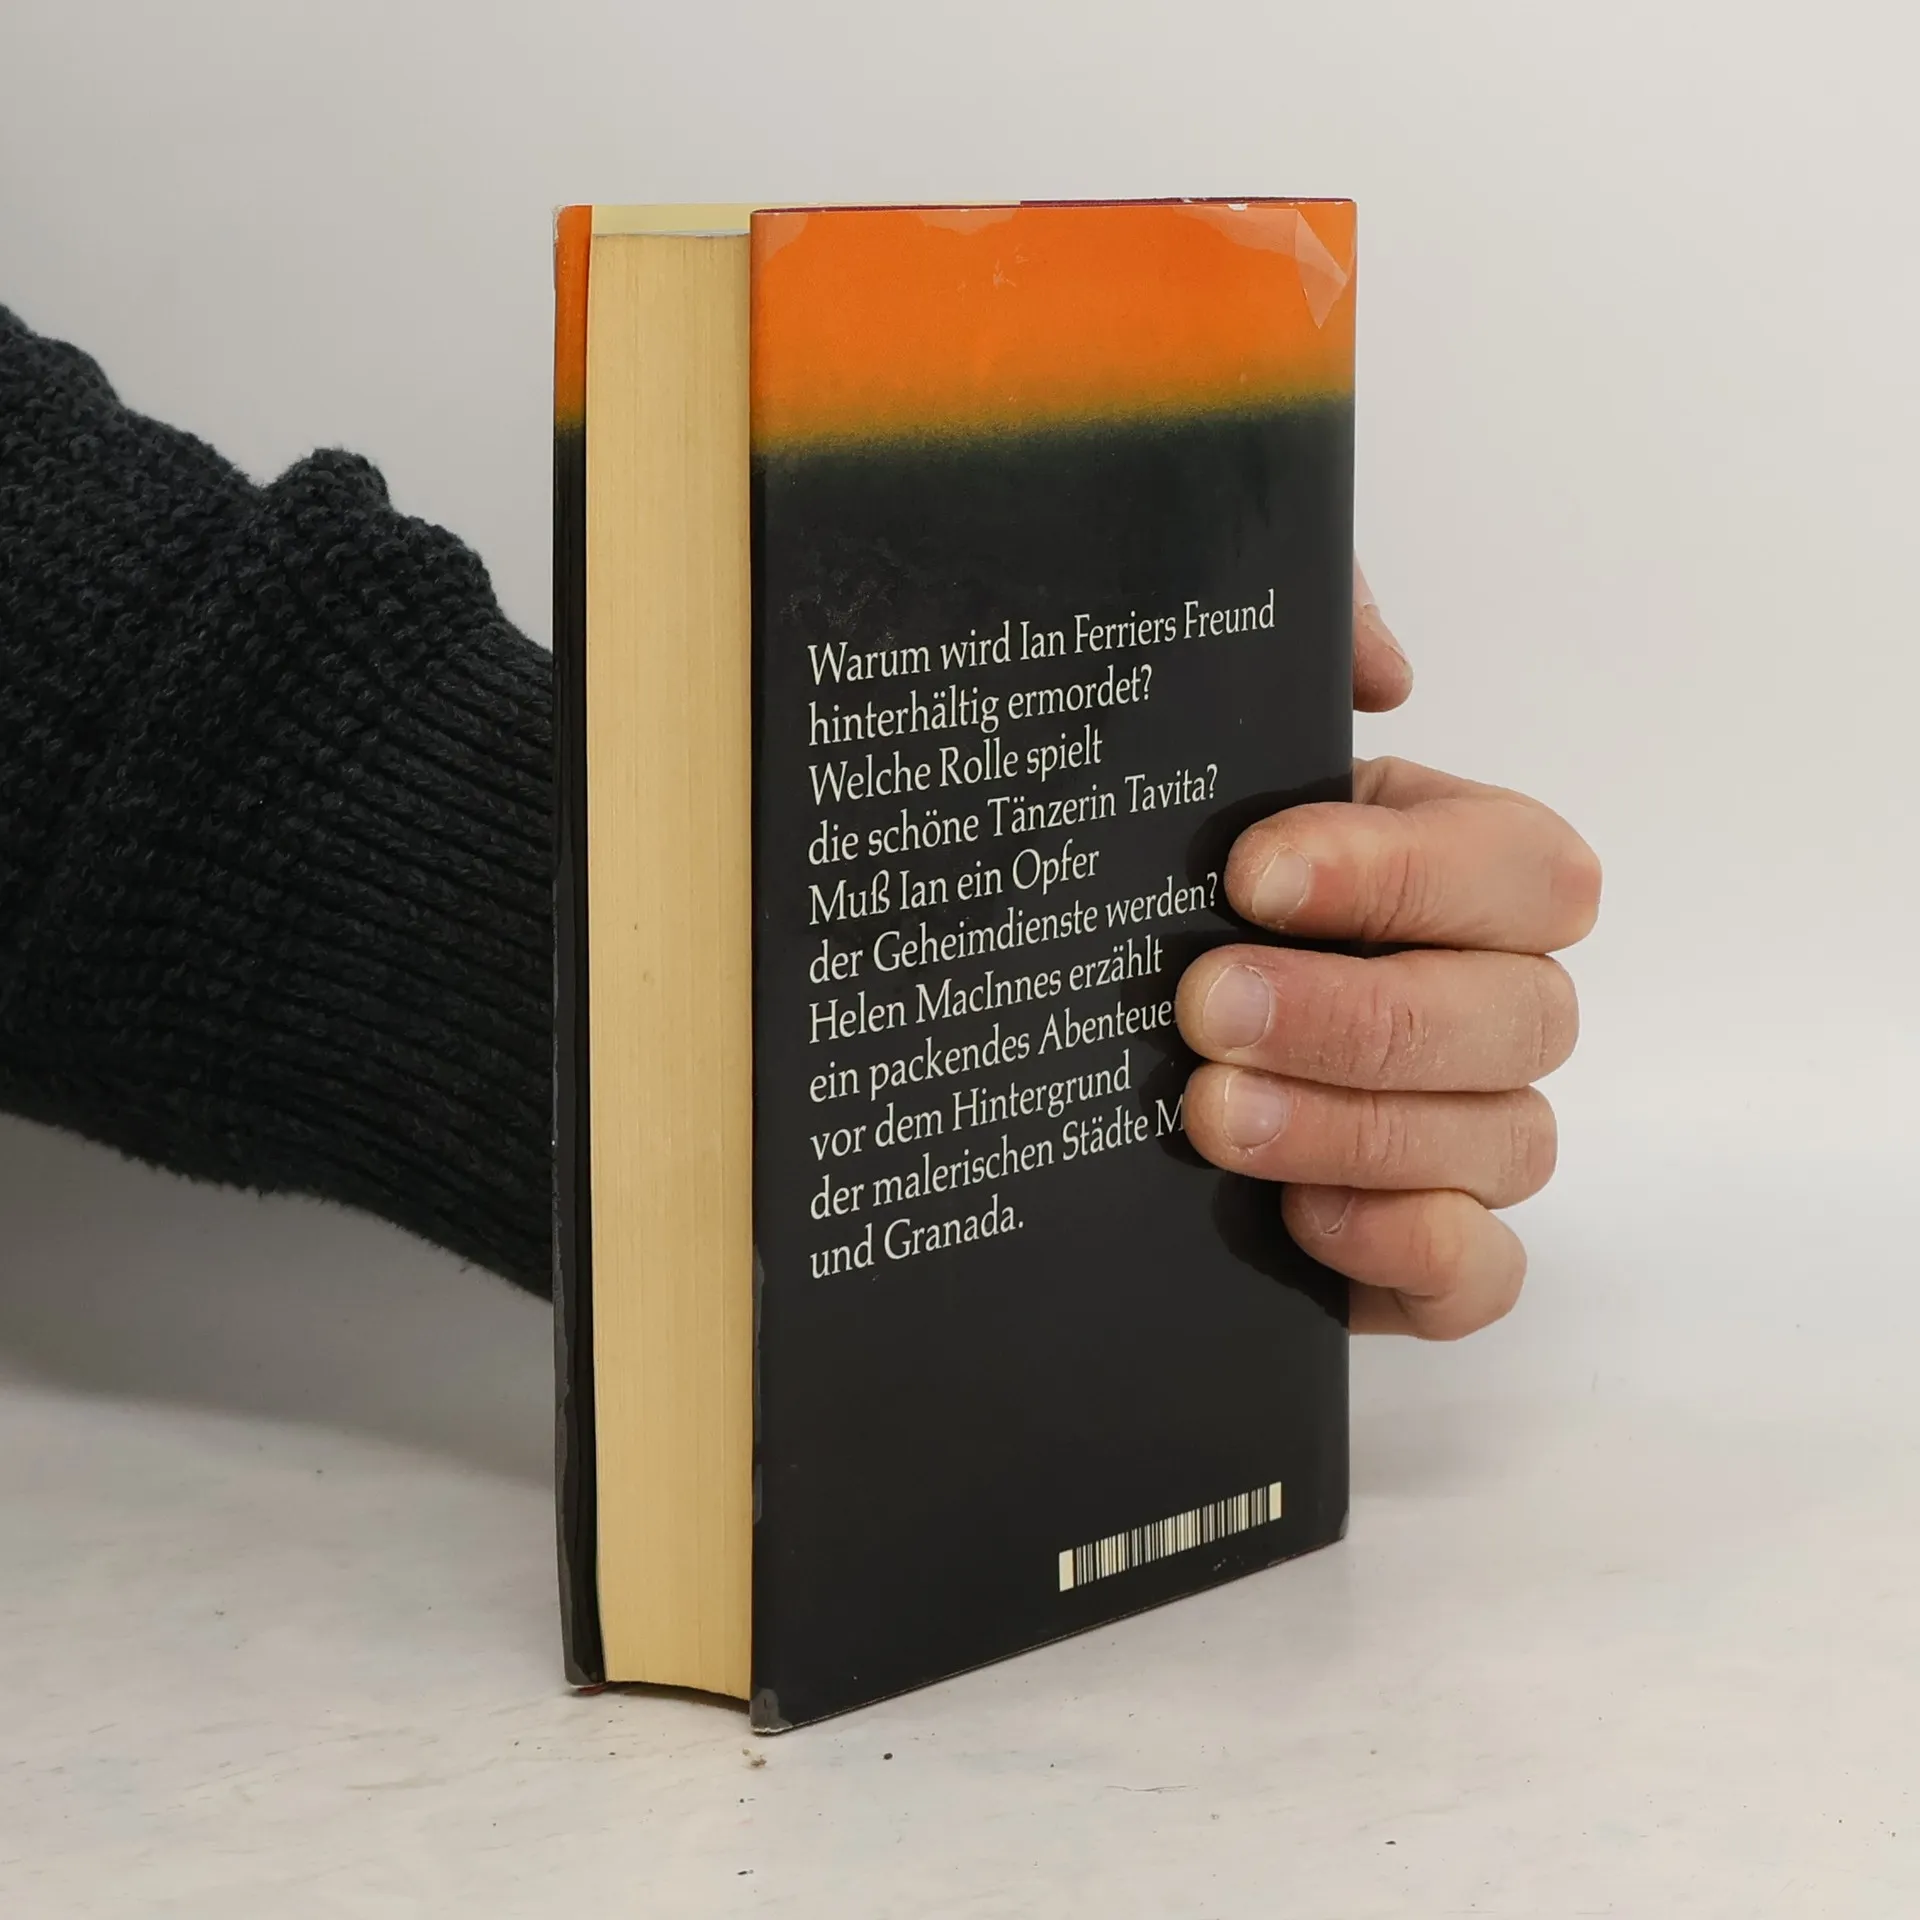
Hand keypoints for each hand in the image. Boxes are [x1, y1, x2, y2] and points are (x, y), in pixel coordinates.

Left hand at [1174, 564, 1600, 1337]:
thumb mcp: (1210, 734)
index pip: (1517, 867)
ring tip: (1213, 1118)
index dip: (1405, 875)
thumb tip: (1383, 669)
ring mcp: (1467, 1127)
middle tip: (1204, 1009)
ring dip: (1359, 1131)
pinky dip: (1414, 1251)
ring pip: (1504, 1141)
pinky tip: (1303, 1225)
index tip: (1253, 873)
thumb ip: (1300, 640)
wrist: (1086, 1025)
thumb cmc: (1172, 876)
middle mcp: (1487, 997)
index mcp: (1457, 870)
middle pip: (1520, 1014)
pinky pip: (1483, 1271)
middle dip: (1360, 1016)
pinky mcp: (1423, 1246)